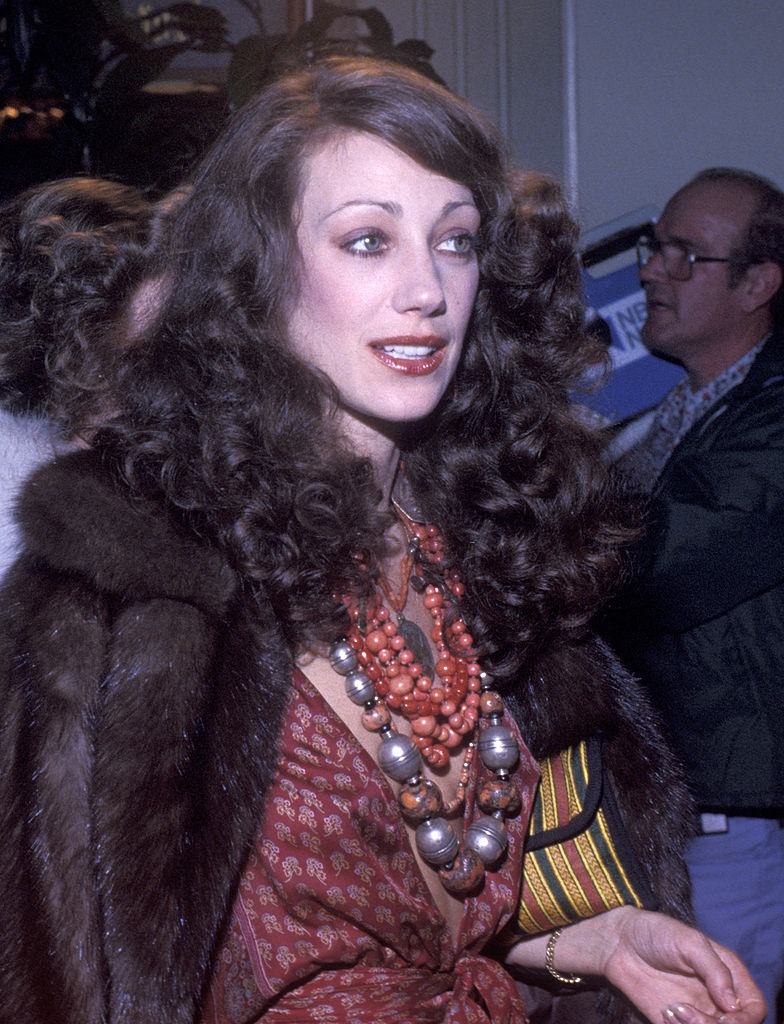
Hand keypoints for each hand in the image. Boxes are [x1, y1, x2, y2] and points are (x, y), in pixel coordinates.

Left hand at [602, 908, 765, 1023]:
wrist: (619, 943)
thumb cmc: (656, 933)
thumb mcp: (689, 942)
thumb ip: (715, 970)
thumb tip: (733, 1005)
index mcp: (728, 974)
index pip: (754, 1007)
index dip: (745, 1018)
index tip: (724, 1015)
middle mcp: (717, 996)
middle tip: (690, 1014)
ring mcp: (698, 1010)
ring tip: (674, 1011)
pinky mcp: (677, 1021)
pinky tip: (666, 1012)